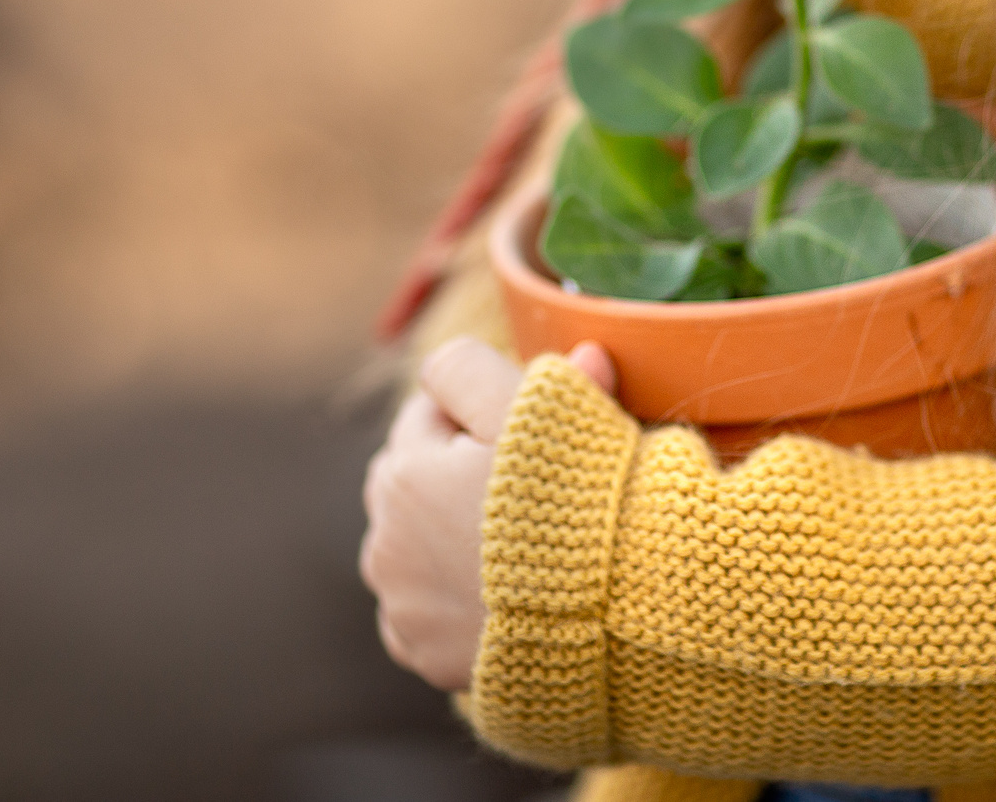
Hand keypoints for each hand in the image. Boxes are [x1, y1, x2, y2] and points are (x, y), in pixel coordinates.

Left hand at [359, 337, 617, 690]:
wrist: (610, 617)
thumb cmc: (577, 503)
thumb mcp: (539, 410)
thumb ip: (489, 367)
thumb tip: (493, 342)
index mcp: (404, 471)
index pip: (429, 413)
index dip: (480, 415)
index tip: (526, 433)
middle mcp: (384, 540)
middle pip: (412, 481)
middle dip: (451, 474)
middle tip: (522, 487)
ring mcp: (401, 603)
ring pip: (414, 546)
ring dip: (445, 537)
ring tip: (512, 543)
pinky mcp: (421, 653)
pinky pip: (424, 610)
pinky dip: (451, 599)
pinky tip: (498, 594)